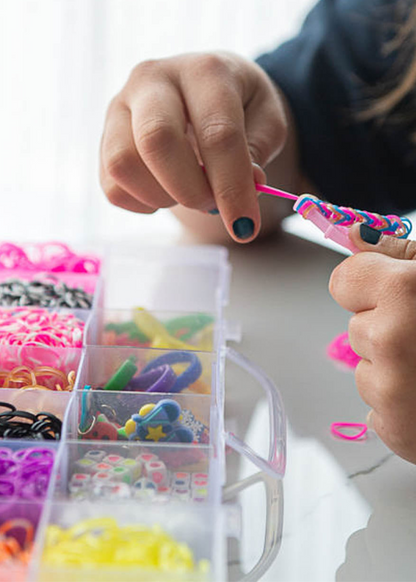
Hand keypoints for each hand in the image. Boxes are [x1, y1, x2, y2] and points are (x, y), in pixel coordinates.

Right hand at [100, 52, 287, 241]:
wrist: (203, 91)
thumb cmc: (239, 107)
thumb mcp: (266, 122)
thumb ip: (257, 152)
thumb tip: (248, 184)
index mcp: (204, 70)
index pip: (217, 134)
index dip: (232, 186)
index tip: (245, 225)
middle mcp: (153, 79)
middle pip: (157, 140)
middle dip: (190, 190)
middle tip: (212, 206)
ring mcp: (120, 107)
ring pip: (123, 164)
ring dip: (161, 197)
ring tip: (186, 193)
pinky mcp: (104, 138)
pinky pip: (111, 186)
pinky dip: (141, 203)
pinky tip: (165, 192)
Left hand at [329, 224, 415, 463]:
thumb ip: (400, 253)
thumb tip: (356, 234)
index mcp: (402, 292)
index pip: (342, 280)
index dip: (368, 285)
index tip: (394, 293)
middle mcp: (390, 339)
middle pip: (355, 326)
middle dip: (385, 328)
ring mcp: (390, 390)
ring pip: (365, 367)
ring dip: (392, 368)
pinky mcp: (397, 429)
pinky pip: (376, 407)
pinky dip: (399, 405)